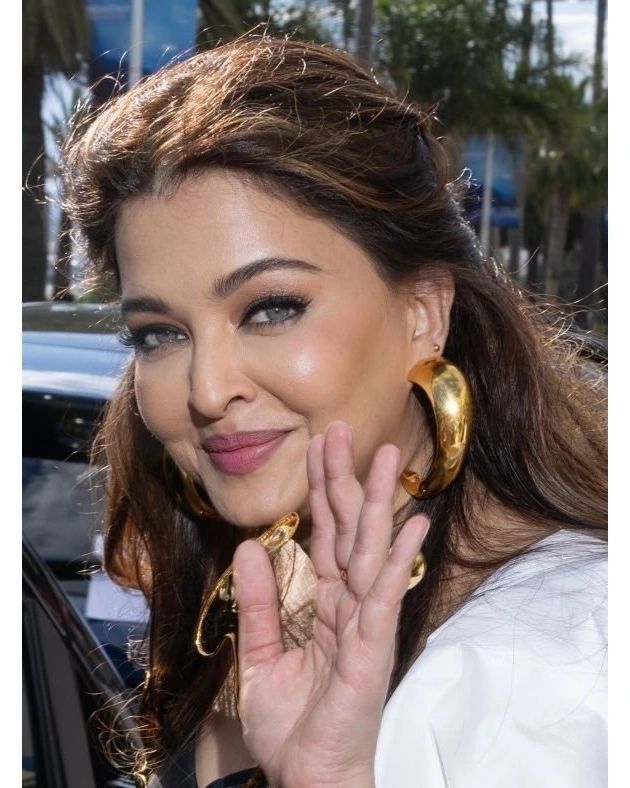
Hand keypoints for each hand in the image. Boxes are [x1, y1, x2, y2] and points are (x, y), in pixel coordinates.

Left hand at [232, 421, 429, 787]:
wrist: (308, 776)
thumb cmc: (292, 724)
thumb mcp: (258, 655)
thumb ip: (257, 601)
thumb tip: (249, 547)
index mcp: (325, 601)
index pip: (325, 533)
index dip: (321, 489)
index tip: (320, 445)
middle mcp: (350, 602)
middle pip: (350, 528)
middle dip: (347, 478)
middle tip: (343, 429)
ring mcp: (365, 622)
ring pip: (372, 550)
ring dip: (380, 502)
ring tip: (388, 458)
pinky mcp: (372, 646)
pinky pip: (384, 595)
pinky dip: (398, 559)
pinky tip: (412, 525)